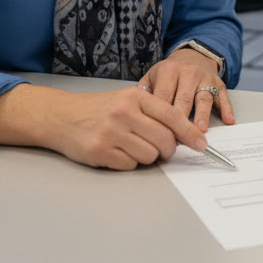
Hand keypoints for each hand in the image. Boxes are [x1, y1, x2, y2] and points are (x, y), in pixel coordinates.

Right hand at [0, 84, 207, 170]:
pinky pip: (130, 165)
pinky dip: (128, 163)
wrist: (61, 117)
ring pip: (149, 156)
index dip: (190, 133)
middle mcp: (124, 113)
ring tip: (132, 147)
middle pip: (164, 140)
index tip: (201, 145)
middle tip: (161, 150)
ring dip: (146, 157)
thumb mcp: (126, 100)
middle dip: (168, 150)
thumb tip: (183, 134)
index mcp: (135, 97)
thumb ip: (152, 112)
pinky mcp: (100, 151)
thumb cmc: (99, 109)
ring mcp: (112, 133)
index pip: (172, 116)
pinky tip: (117, 152)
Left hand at [137, 47, 235, 131]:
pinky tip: (229, 120)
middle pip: (183, 99)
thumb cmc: (169, 72)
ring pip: (204, 98)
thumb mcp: (153, 76)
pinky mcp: (219, 83)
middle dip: (180, 121)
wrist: (192, 55)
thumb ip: (145, 93)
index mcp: (168, 71)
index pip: (163, 97)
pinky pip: (223, 96)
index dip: (160, 117)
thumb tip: (138, 115)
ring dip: (202, 115)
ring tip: (200, 130)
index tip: (157, 134)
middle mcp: (188, 73)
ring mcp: (205, 78)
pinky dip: (227, 108)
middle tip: (176, 140)